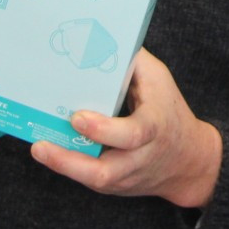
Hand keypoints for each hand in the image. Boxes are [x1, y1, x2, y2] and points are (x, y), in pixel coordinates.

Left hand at [30, 48, 222, 207]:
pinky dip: (69, 166)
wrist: (189, 159)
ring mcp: (127, 176)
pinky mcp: (116, 186)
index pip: (133, 134)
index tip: (77, 117)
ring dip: (63, 167)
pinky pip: (89, 179)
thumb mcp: (158, 80)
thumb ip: (132, 63)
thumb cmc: (168, 109)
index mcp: (154, 127)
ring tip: (39, 149)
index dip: (103, 129)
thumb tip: (97, 42)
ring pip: (94, 180)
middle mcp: (141, 158)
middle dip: (71, 160)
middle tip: (41, 145)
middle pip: (107, 171)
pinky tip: (49, 151)